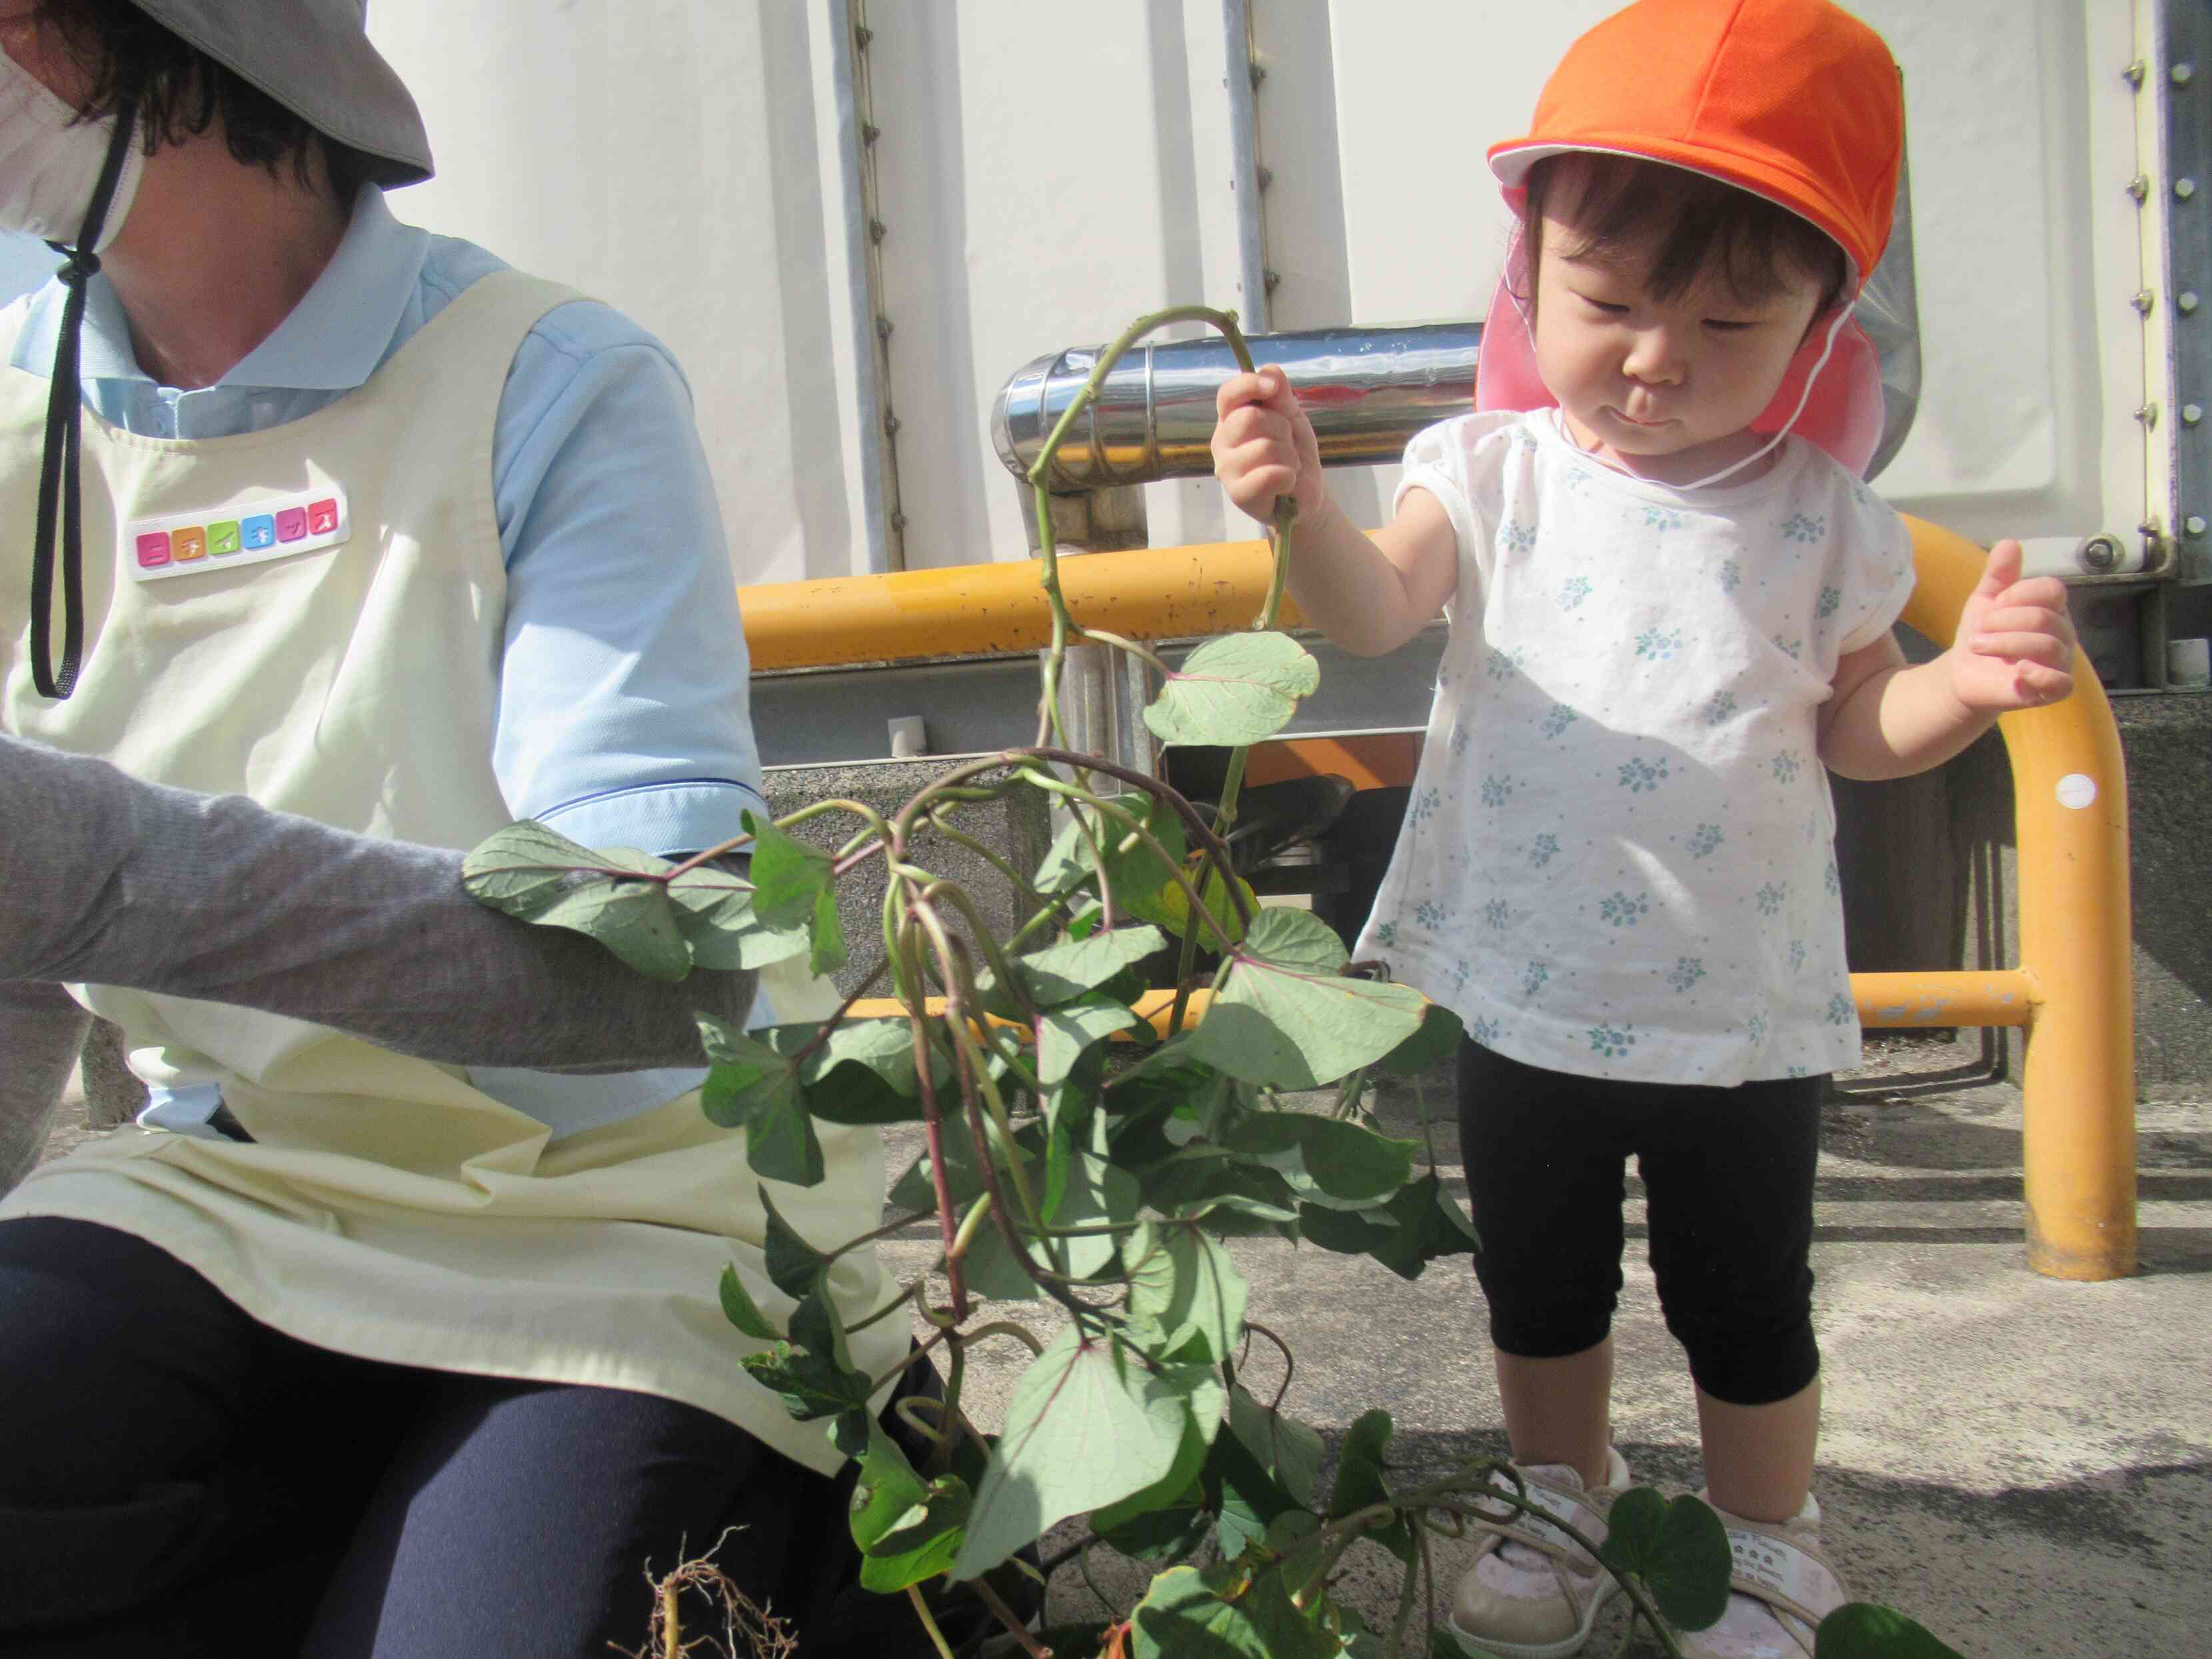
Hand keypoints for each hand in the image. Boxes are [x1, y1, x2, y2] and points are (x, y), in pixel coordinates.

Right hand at [1212, 365, 1324, 524]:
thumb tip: (1269, 370)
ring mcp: (1226, 469)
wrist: (1305, 491)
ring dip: (1289, 456)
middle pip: (1249, 418)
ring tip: (1288, 465)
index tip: (1272, 388)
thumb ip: (1280, 394)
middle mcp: (1222, 441)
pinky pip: (1268, 475)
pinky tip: (1286, 482)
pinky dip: (1288, 476)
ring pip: (1264, 447)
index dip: (1249, 384)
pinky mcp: (1238, 494)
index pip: (1228, 393)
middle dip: (1281, 428)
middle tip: (1287, 443)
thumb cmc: (1293, 450)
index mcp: (1231, 418)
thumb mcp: (1292, 416)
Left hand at [1947, 538, 2077, 710]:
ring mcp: (2061, 662)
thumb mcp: (1985, 600)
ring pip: (2047, 646)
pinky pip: (2061, 682)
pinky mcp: (2053, 689)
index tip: (1992, 605)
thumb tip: (2009, 542)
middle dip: (2003, 622)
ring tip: (1977, 646)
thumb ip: (1998, 574)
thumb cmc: (1984, 634)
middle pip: (2044, 618)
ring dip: (2005, 644)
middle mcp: (2063, 633)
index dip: (2018, 594)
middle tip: (1978, 630)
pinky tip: (2018, 671)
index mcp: (2051, 607)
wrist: (1966, 673)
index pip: (2051, 590)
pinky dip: (2041, 675)